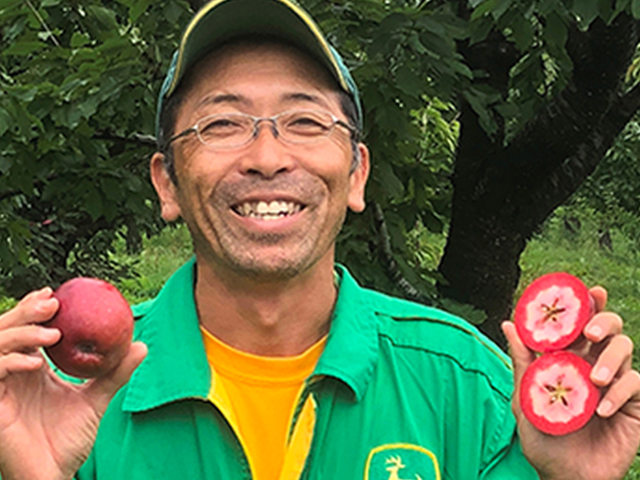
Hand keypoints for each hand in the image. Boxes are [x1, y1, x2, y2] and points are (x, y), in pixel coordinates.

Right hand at [0, 287, 146, 479]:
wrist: (53, 476)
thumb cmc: (68, 441)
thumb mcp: (96, 400)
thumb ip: (115, 374)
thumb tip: (141, 346)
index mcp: (31, 368)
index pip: (27, 328)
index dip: (34, 308)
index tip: (57, 294)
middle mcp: (12, 374)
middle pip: (7, 329)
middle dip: (25, 311)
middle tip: (52, 304)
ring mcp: (0, 388)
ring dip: (21, 333)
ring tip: (52, 335)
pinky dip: (10, 362)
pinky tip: (35, 363)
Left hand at [502, 286, 639, 479]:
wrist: (564, 476)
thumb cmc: (544, 436)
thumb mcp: (526, 397)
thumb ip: (522, 361)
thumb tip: (508, 323)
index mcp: (568, 358)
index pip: (580, 323)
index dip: (588, 303)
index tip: (589, 289)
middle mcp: (593, 364)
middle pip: (609, 327)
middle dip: (603, 321)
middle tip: (591, 333)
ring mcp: (614, 383)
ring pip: (626, 349)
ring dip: (610, 358)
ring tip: (592, 379)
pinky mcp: (633, 404)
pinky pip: (635, 383)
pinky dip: (618, 392)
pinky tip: (601, 409)